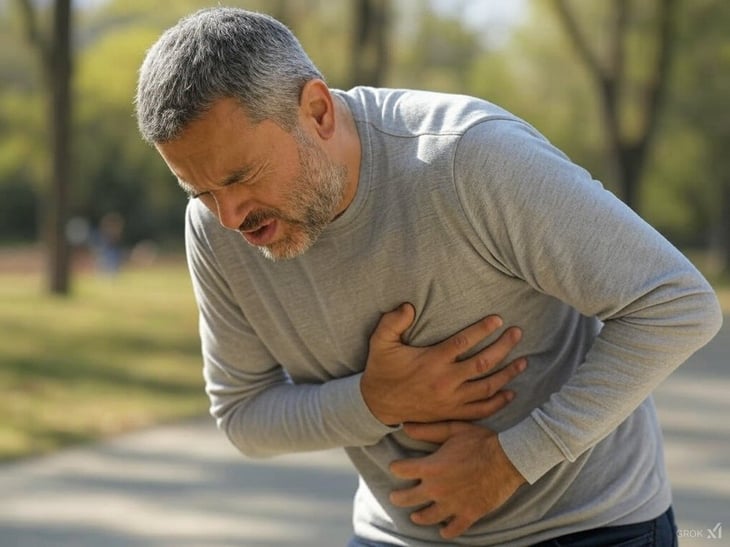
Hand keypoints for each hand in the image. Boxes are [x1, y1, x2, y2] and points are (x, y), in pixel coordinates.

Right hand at [360, 303, 525, 425]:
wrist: (377, 405)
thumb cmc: (381, 370)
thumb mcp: (380, 342)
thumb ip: (392, 322)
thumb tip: (408, 306)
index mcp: (431, 361)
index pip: (463, 343)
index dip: (482, 330)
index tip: (498, 320)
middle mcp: (445, 381)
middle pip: (483, 363)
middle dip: (504, 347)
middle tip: (518, 333)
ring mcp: (451, 400)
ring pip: (487, 387)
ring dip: (508, 373)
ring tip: (524, 361)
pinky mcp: (452, 413)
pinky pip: (481, 410)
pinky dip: (498, 402)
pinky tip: (511, 392)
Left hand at [390, 421, 525, 538]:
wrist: (508, 459)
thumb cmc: (480, 441)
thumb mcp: (453, 430)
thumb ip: (428, 430)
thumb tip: (405, 427)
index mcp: (431, 467)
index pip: (401, 470)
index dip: (396, 468)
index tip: (396, 467)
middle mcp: (437, 489)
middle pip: (407, 499)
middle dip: (398, 497)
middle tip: (394, 497)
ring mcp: (452, 504)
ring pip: (427, 517)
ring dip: (418, 516)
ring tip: (415, 516)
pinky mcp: (468, 514)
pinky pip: (453, 529)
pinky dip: (446, 531)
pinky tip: (443, 529)